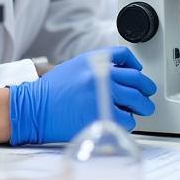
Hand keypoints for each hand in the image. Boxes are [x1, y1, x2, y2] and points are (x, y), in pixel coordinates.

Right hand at [6, 46, 155, 145]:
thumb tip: (118, 75)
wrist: (33, 109)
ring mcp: (102, 96)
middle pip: (137, 80)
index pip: (125, 56)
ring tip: (138, 111)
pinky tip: (120, 122)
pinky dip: (127, 123)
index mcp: (94, 61)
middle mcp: (101, 75)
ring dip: (140, 108)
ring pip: (136, 101)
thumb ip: (96, 68)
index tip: (139, 74)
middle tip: (146, 96)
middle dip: (146, 90)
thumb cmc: (50, 92)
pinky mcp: (102, 116)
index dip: (136, 66)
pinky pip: (127, 120)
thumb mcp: (73, 67)